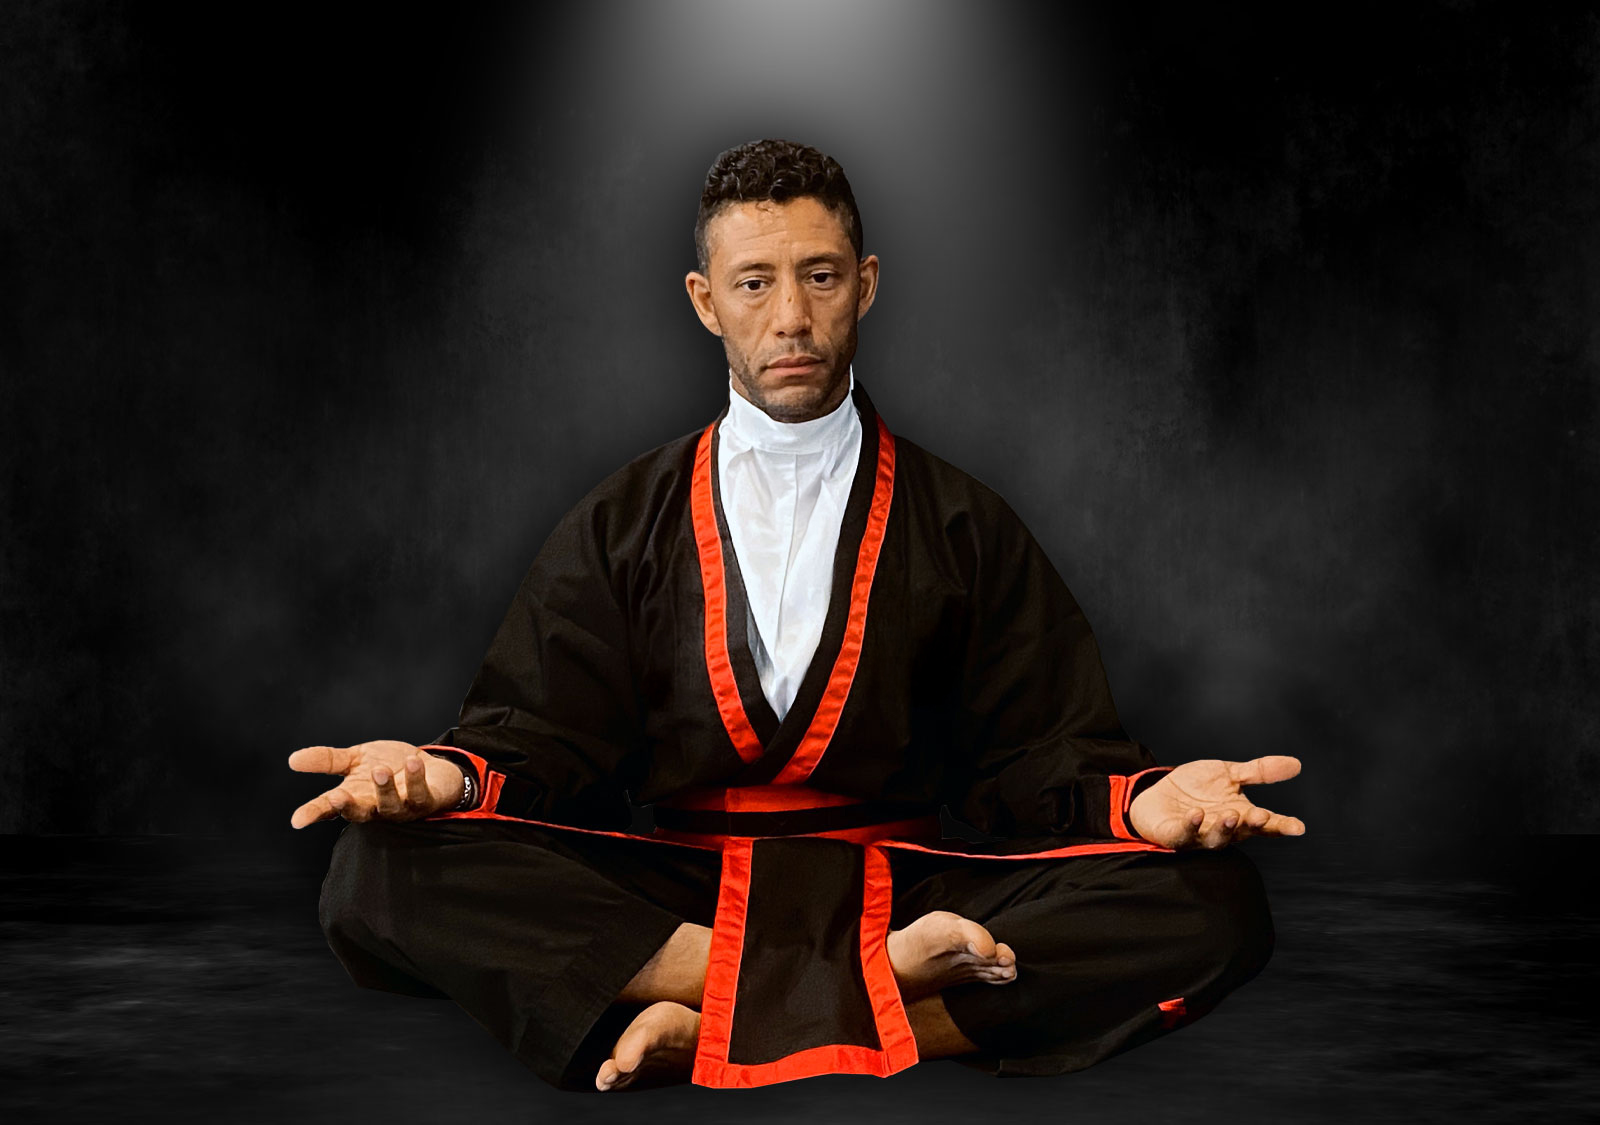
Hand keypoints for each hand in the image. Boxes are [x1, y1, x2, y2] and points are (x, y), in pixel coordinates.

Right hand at [287, 741, 465, 828]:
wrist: (427, 767)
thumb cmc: (388, 766)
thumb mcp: (355, 760)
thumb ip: (327, 760)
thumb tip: (292, 759)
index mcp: (354, 798)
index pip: (328, 809)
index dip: (313, 814)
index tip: (297, 820)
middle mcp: (375, 808)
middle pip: (359, 813)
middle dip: (348, 806)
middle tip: (336, 796)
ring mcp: (400, 808)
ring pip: (390, 805)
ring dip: (384, 789)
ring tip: (378, 770)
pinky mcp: (425, 802)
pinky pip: (419, 793)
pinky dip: (415, 778)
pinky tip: (412, 762)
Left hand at [1127, 755, 1305, 849]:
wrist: (1158, 797)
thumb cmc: (1197, 789)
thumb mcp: (1229, 774)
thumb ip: (1259, 772)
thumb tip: (1297, 764)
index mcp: (1241, 815)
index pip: (1266, 824)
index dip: (1282, 826)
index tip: (1298, 827)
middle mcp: (1223, 829)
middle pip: (1243, 832)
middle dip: (1253, 825)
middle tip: (1262, 816)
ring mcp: (1200, 835)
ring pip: (1216, 838)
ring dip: (1224, 828)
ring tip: (1231, 815)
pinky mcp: (1175, 836)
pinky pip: (1184, 834)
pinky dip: (1191, 826)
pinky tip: (1196, 813)